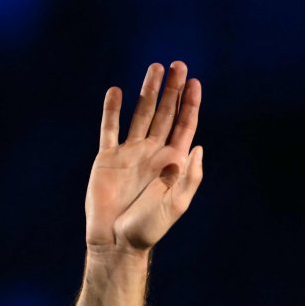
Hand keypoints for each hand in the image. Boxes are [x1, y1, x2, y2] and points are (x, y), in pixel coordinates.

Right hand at [84, 62, 202, 255]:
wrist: (116, 240)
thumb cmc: (149, 228)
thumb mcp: (176, 204)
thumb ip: (189, 176)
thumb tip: (197, 147)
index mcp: (173, 162)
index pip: (184, 126)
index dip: (190, 104)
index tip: (195, 82)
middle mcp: (153, 152)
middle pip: (165, 114)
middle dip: (172, 90)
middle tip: (178, 65)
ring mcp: (130, 153)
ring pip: (140, 114)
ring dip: (148, 91)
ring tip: (154, 68)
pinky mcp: (107, 157)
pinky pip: (110, 128)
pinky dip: (112, 110)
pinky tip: (116, 91)